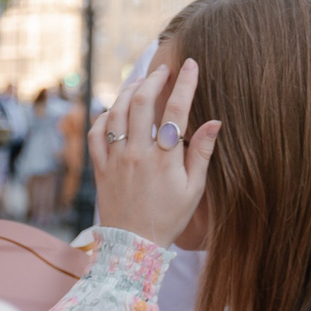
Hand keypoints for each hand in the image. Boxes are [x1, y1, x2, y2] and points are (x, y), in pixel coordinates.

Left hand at [87, 60, 218, 249]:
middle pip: (143, 102)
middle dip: (154, 79)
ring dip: (129, 91)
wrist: (133, 246)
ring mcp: (115, 159)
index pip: (176, 110)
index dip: (185, 83)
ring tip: (141, 82)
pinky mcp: (100, 167)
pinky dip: (104, 116)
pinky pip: (96, 133)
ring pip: (117, 112)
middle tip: (164, 70)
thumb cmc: (169, 218)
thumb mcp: (193, 189)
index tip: (191, 65)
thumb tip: (214, 121)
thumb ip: (201, 153)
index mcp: (165, 159)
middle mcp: (137, 153)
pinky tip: (114, 110)